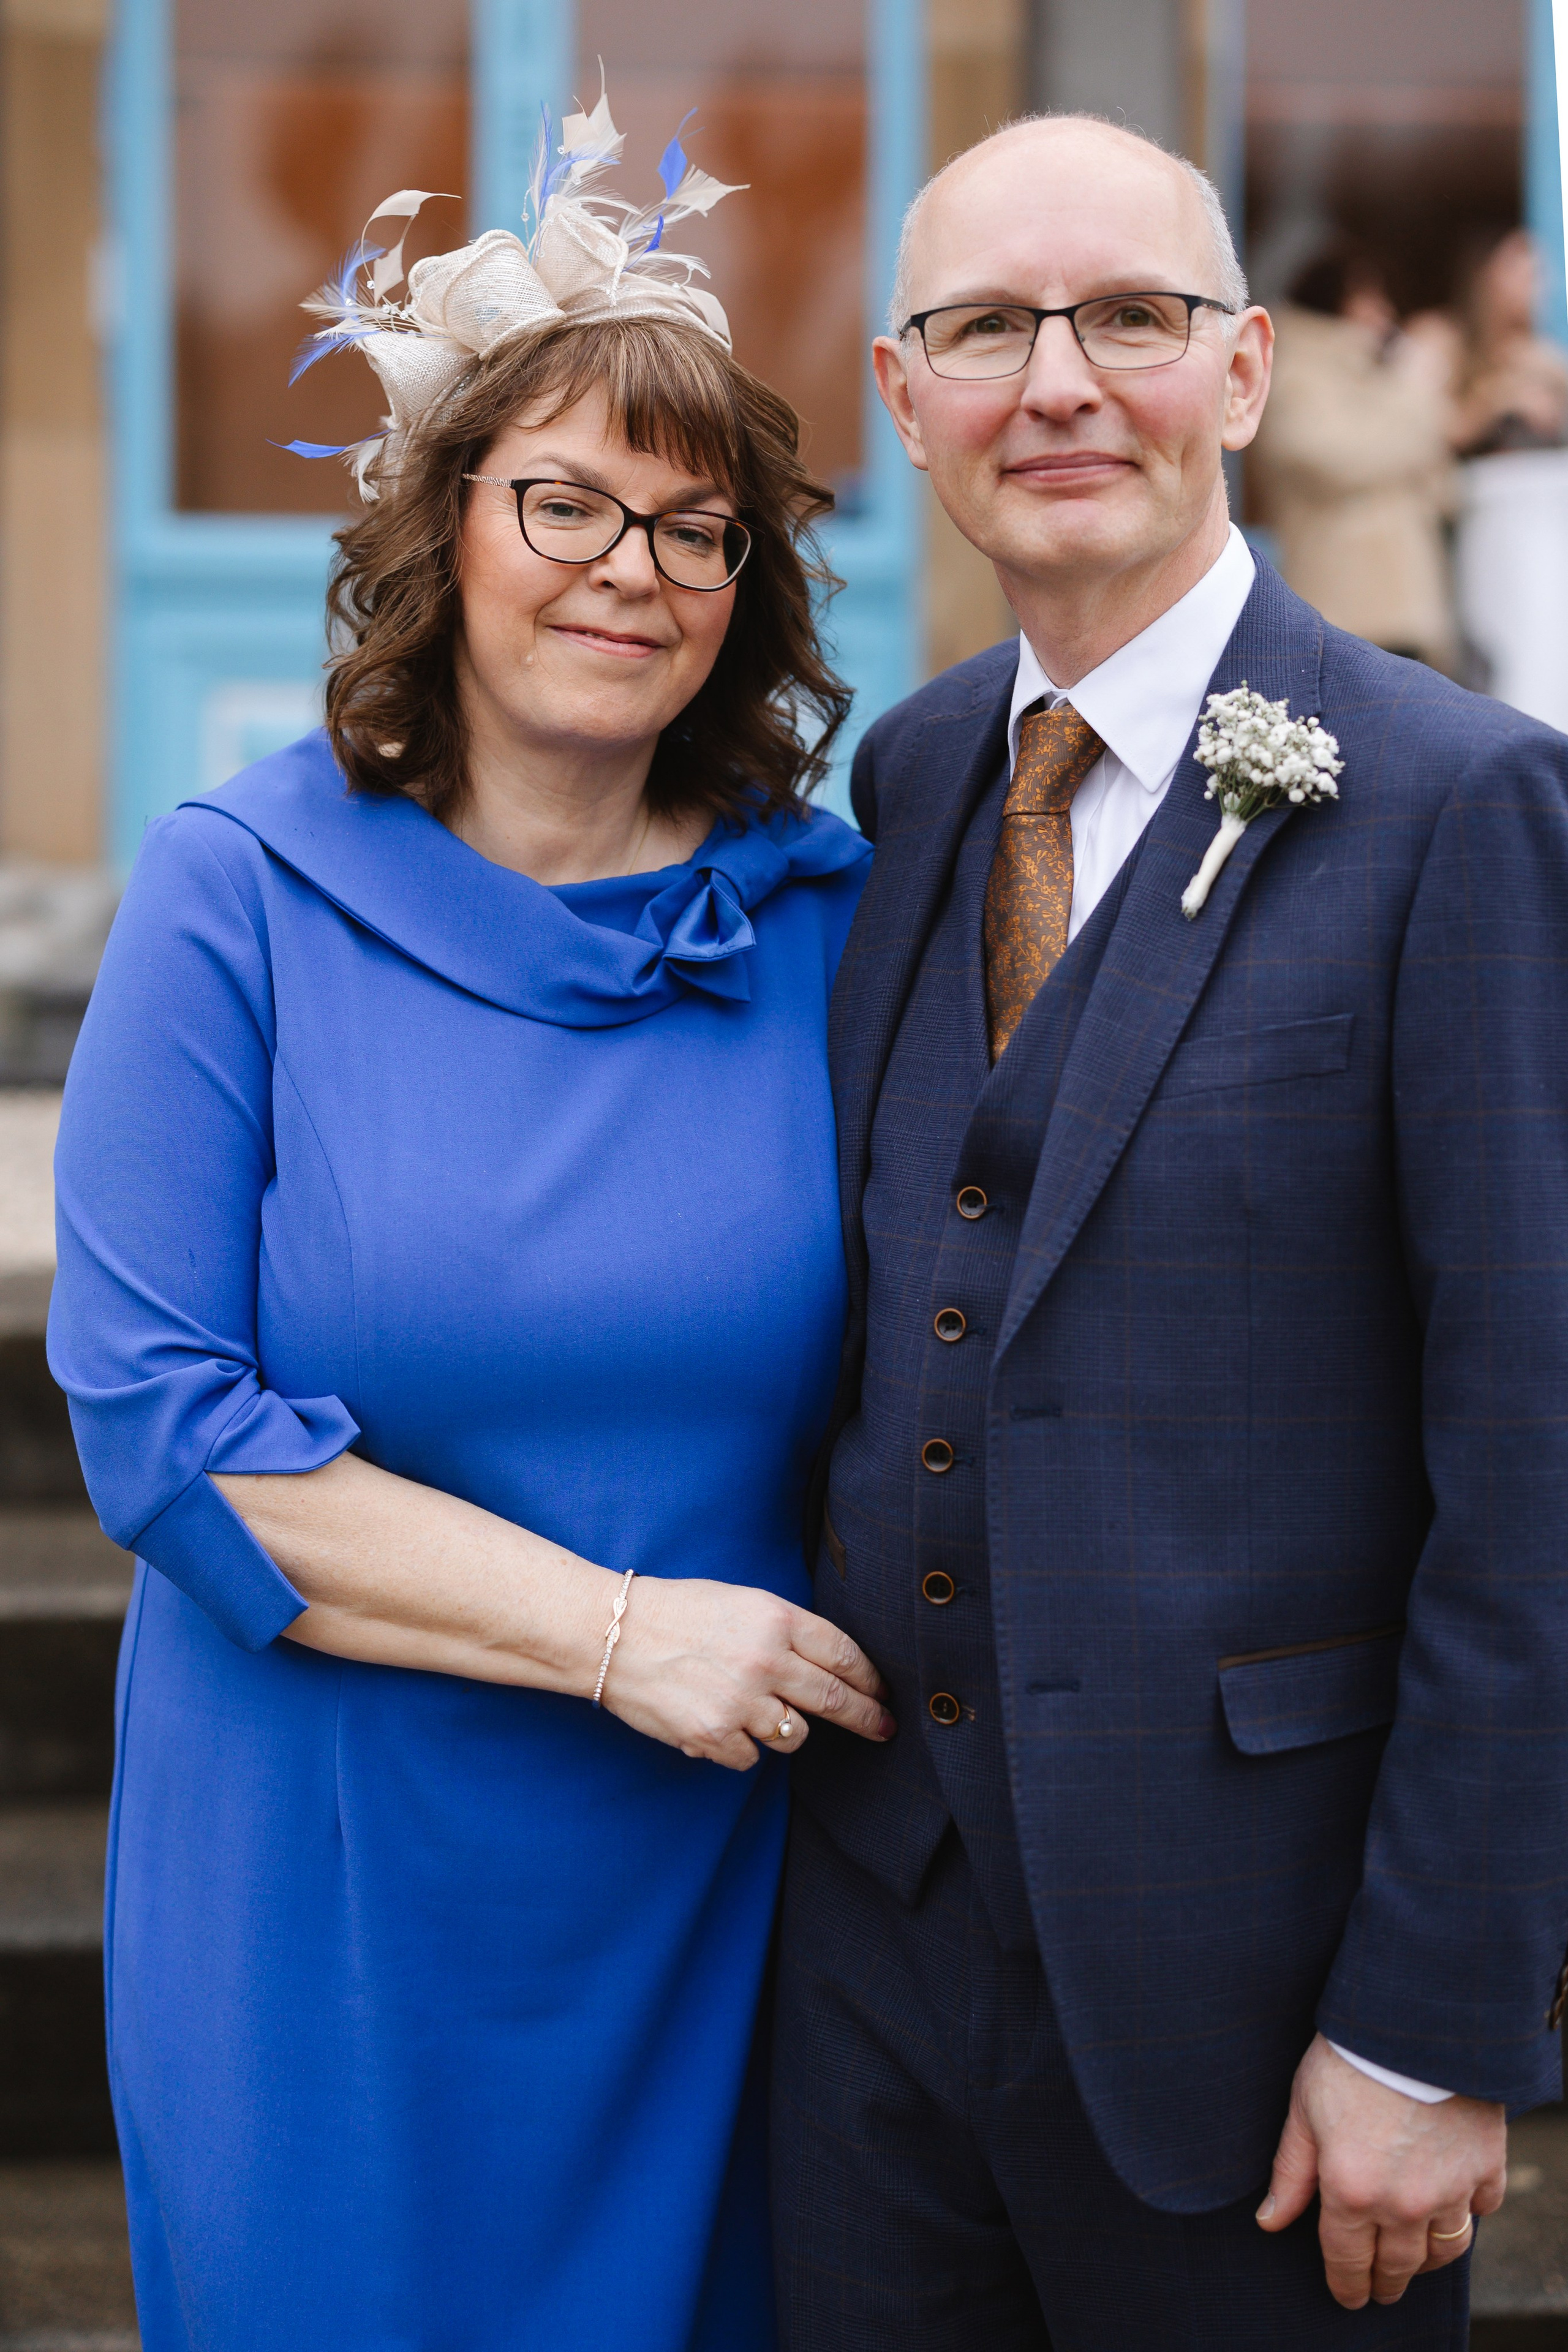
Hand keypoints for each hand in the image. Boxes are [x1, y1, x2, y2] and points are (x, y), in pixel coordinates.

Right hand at [600, 1575, 895, 1770]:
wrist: (611, 1634)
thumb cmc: (676, 1613)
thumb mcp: (740, 1602)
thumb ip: (785, 1632)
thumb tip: (831, 1666)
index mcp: (775, 1619)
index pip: (844, 1655)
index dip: (870, 1678)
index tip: (882, 1692)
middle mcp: (765, 1661)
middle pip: (837, 1701)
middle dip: (868, 1718)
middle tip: (884, 1729)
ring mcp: (740, 1702)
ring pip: (795, 1735)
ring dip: (787, 1729)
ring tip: (758, 1712)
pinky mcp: (713, 1736)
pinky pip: (751, 1757)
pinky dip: (741, 1746)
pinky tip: (719, 1722)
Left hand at [1257, 2035, 1506, 2308]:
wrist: (1413, 2022)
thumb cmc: (1348, 2058)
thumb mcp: (1304, 2109)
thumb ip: (1291, 2172)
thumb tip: (1269, 2222)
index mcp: (1351, 2190)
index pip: (1346, 2261)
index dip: (1346, 2286)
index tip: (1348, 2297)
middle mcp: (1403, 2202)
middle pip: (1397, 2267)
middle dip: (1384, 2283)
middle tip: (1379, 2290)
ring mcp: (1450, 2189)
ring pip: (1444, 2250)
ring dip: (1426, 2259)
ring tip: (1412, 2257)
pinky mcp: (1486, 2166)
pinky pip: (1481, 2209)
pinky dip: (1468, 2213)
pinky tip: (1453, 2205)